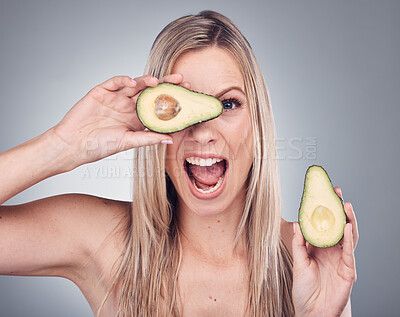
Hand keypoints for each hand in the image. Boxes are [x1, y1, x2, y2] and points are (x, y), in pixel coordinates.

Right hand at [51, 74, 185, 168]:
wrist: (73, 145)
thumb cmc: (99, 146)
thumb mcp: (128, 142)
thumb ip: (148, 138)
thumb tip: (170, 140)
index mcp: (136, 118)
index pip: (157, 106)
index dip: (171, 99)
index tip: (187, 95)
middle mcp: (128, 106)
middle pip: (150, 92)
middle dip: (165, 85)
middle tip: (180, 79)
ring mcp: (115, 98)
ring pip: (134, 85)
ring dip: (145, 81)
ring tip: (156, 82)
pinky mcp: (101, 92)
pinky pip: (114, 82)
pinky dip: (123, 80)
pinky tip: (131, 83)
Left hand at [292, 187, 357, 316]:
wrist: (312, 312)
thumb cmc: (305, 290)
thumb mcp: (298, 263)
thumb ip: (298, 244)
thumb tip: (297, 223)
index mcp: (320, 248)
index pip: (325, 225)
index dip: (324, 210)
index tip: (322, 194)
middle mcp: (333, 251)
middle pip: (339, 226)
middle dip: (339, 209)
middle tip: (337, 192)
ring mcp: (342, 260)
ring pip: (348, 236)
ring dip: (348, 220)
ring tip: (345, 205)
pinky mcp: (349, 271)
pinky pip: (350, 252)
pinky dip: (350, 239)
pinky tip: (348, 227)